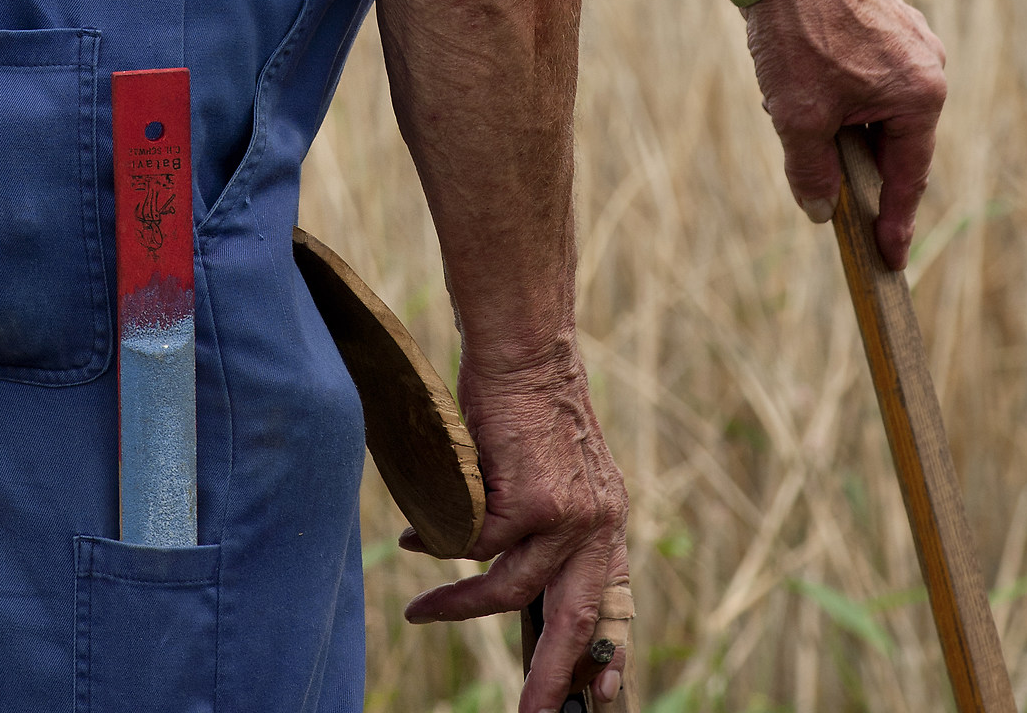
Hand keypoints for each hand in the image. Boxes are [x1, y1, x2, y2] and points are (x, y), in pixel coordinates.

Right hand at [403, 344, 629, 711]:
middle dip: (548, 676)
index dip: (603, 650)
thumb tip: (515, 572)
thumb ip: (552, 518)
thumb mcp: (560, 466)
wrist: (523, 348)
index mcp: (607, 517)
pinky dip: (439, 545)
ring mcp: (565, 514)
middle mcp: (597, 522)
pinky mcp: (528, 501)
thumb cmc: (528, 401)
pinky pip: (473, 546)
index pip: (611, 598)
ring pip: (505, 588)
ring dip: (457, 605)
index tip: (599, 692)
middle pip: (572, 619)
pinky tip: (415, 536)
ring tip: (421, 611)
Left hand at [746, 0, 945, 270]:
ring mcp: (912, 36)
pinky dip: (844, 89)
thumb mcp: (798, 118)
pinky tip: (805, 84)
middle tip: (834, 195)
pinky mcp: (888, 16)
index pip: (909, 177)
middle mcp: (929, 64)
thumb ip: (812, 174)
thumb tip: (820, 213)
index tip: (892, 259)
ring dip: (846, 122)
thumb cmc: (796, 36)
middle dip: (859, 162)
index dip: (895, 222)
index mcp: (922, 94)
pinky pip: (872, 71)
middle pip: (896, 139)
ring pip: (880, 104)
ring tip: (801, 120)